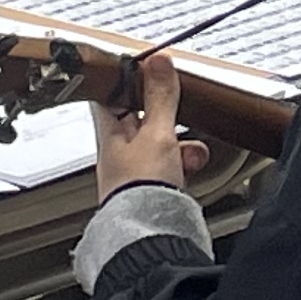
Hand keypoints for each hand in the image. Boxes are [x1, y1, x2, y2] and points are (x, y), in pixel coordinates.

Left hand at [93, 49, 212, 200]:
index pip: (108, 95)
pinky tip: (192, 164)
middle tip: (177, 104)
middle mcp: (118, 153)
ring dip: (177, 140)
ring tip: (190, 146)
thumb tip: (158, 62)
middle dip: (163, 112)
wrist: (151, 237)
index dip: (124, 78)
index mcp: (109, 134)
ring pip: (157, 143)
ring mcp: (135, 173)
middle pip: (138, 118)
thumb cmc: (141, 190)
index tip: (143, 66)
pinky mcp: (153, 190)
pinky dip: (183, 162)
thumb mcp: (157, 133)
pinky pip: (169, 166)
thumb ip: (161, 98)